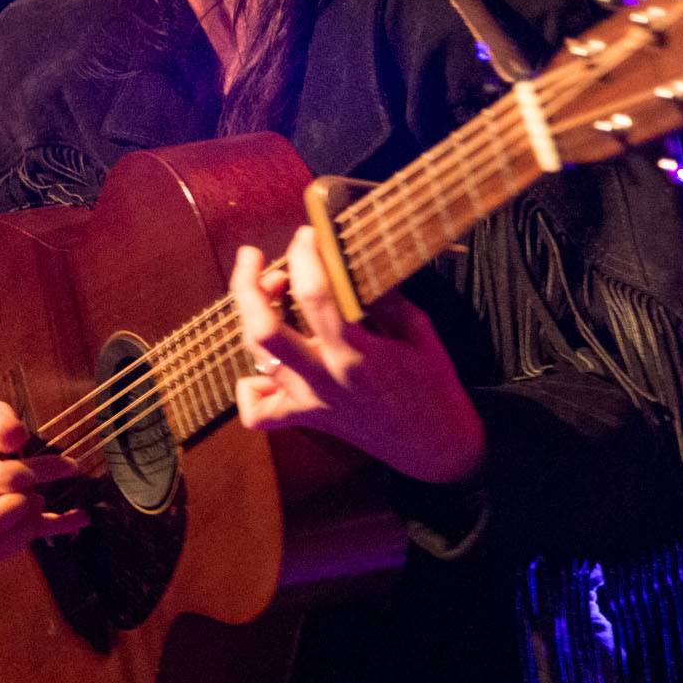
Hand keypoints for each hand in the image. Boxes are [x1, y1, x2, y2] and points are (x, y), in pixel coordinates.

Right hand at [0, 397, 86, 559]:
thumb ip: (2, 423)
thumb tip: (18, 438)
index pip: (2, 479)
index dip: (41, 472)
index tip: (69, 465)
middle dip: (23, 509)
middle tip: (36, 492)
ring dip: (28, 529)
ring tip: (40, 502)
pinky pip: (6, 551)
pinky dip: (43, 536)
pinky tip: (74, 519)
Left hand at [229, 226, 484, 482]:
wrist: (435, 448)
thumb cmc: (432, 387)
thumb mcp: (420, 334)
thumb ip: (384, 299)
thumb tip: (352, 261)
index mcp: (356, 355)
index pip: (315, 295)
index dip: (305, 256)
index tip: (306, 233)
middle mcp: (323, 378)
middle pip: (262, 329)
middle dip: (248, 285)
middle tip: (252, 255)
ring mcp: (309, 402)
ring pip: (255, 357)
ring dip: (252, 316)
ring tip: (269, 291)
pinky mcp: (304, 420)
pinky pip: (257, 411)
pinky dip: (250, 386)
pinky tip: (264, 365)